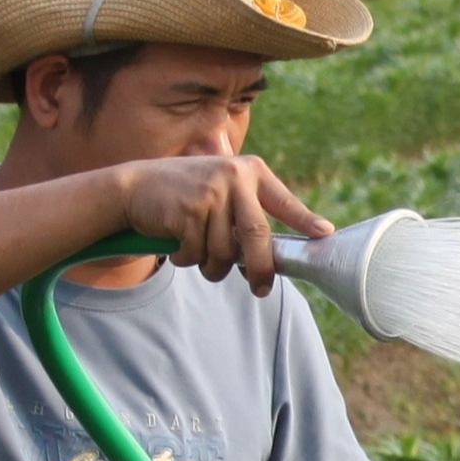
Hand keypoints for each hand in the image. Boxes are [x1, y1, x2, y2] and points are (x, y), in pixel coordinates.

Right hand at [110, 155, 328, 291]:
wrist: (134, 186)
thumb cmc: (185, 196)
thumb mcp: (221, 191)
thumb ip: (244, 216)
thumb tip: (267, 263)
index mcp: (250, 171)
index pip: (284, 201)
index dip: (305, 220)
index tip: (325, 234)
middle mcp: (234, 177)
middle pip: (258, 237)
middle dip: (261, 270)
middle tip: (260, 289)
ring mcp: (211, 192)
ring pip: (225, 252)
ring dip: (211, 266)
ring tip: (196, 253)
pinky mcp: (188, 210)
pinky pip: (198, 254)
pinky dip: (188, 259)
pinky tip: (177, 245)